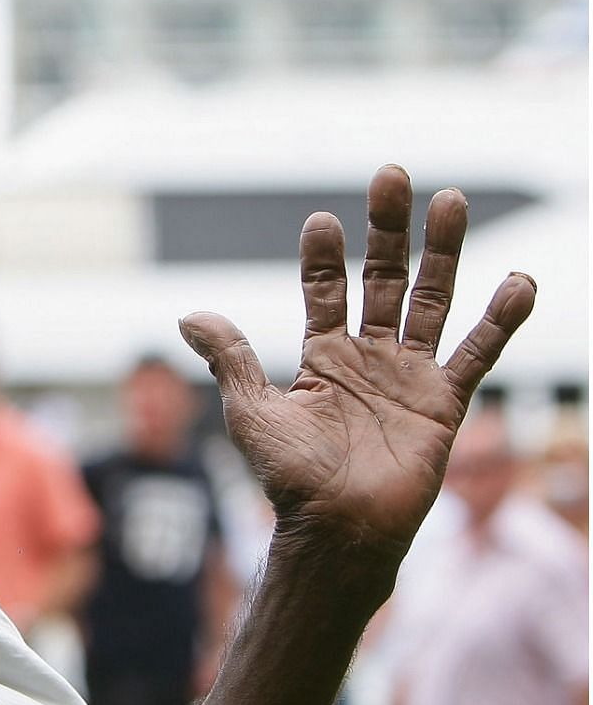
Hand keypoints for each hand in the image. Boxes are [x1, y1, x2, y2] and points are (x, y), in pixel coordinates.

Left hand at [179, 165, 534, 568]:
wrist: (336, 529)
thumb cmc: (289, 478)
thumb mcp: (250, 411)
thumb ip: (230, 358)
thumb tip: (188, 315)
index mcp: (322, 358)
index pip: (328, 291)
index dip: (326, 258)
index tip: (321, 222)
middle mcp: (369, 359)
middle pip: (384, 279)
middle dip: (389, 231)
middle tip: (393, 175)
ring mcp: (409, 377)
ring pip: (433, 301)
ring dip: (444, 253)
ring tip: (450, 200)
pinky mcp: (444, 403)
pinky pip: (476, 354)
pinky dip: (499, 320)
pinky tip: (518, 282)